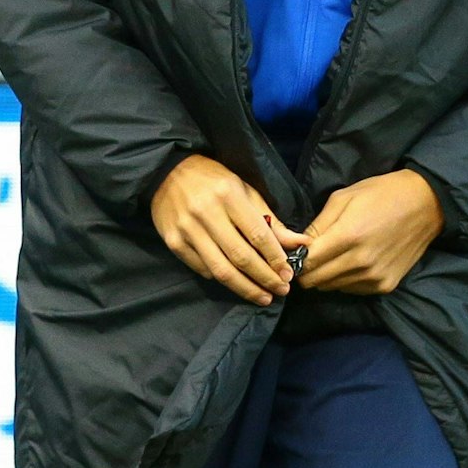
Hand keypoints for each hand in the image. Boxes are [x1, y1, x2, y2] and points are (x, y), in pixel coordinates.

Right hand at [151, 155, 307, 305]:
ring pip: (220, 269)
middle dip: (264, 278)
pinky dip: (221, 279)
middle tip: (281, 290)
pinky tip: (236, 283)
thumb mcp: (245, 190)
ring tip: (263, 296)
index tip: (289, 275)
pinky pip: (202, 268)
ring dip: (245, 288)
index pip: (257, 234)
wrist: (167, 171)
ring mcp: (187, 230)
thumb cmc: (213, 180)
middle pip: (240, 257)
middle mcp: (206, 213)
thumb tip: (301, 242)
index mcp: (228, 195)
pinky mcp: (173, 242)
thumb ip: (270, 219)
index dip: (275, 258)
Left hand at [297, 170, 443, 295]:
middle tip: (312, 255)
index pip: (306, 263)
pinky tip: (354, 261)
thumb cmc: (381, 193)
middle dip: (307, 270)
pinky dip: (346, 279)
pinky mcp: (385, 286)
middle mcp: (360, 263)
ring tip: (337, 255)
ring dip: (327, 275)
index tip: (295, 253)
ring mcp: (374, 278)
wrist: (426, 204)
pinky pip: (351, 290)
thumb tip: (297, 247)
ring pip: (331, 288)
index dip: (295, 259)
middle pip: (315, 281)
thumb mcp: (343, 198)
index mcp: (348, 236)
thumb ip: (318, 226)